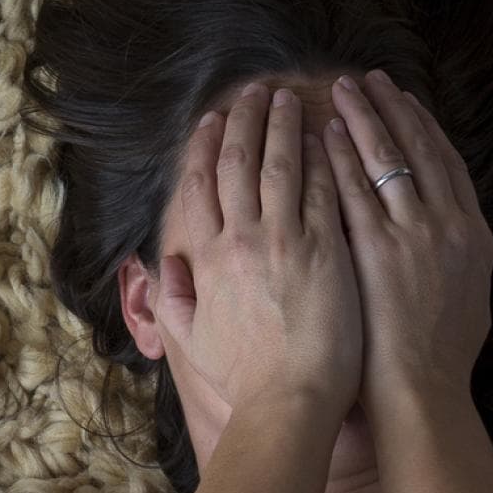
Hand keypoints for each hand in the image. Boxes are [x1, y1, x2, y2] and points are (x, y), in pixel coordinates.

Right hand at [157, 82, 362, 417]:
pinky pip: (324, 189)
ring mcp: (286, 241)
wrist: (287, 401)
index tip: (210, 120)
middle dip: (245, 122)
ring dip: (284, 126)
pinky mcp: (327, 248)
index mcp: (207, 261)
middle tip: (254, 91)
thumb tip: (163, 265)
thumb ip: (173, 299)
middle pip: (238, 164)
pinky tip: (329, 133)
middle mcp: (242, 242)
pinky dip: (324, 156)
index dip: (204, 148)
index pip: (201, 188)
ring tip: (290, 97)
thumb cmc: (243, 378)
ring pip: (281, 166)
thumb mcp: (192, 341)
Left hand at [322, 70, 492, 408]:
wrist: (419, 391)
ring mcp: (409, 234)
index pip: (444, 164)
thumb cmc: (435, 360)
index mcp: (470, 233)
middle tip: (369, 79)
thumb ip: (449, 262)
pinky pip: (351, 192)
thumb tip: (442, 243)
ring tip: (342, 90)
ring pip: (385, 160)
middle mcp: (445, 224)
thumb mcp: (463, 299)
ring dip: (363, 119)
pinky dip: (339, 158)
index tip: (404, 101)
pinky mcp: (371, 251)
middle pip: (416, 149)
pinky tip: (322, 133)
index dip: (422, 128)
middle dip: (390, 109)